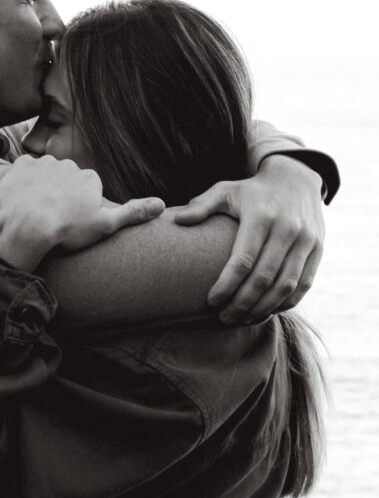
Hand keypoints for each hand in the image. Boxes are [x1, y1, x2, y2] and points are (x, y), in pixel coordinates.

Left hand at [0, 155, 164, 270]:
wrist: (27, 226)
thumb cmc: (67, 229)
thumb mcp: (105, 225)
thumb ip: (133, 213)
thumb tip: (162, 204)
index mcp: (89, 178)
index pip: (88, 188)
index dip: (80, 206)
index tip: (73, 221)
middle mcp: (69, 164)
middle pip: (67, 178)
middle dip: (62, 194)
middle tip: (54, 217)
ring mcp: (43, 163)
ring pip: (45, 174)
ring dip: (42, 187)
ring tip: (36, 210)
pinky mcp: (20, 166)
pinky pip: (23, 170)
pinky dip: (22, 183)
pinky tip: (21, 199)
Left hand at [174, 155, 324, 321]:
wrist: (296, 179)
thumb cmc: (252, 191)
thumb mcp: (226, 190)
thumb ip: (202, 205)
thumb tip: (178, 221)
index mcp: (261, 216)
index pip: (242, 260)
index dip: (226, 285)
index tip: (211, 301)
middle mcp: (287, 229)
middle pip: (263, 278)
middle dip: (242, 303)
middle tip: (224, 317)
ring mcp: (306, 240)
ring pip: (284, 286)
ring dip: (262, 309)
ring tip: (242, 319)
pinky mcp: (318, 250)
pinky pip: (303, 285)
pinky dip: (285, 304)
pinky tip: (265, 311)